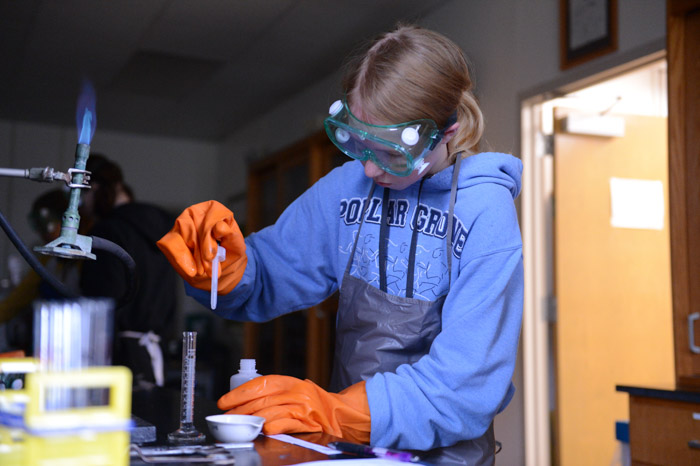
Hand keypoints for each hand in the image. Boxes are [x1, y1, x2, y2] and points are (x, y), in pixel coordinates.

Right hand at [157, 200, 245, 293]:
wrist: (218, 269)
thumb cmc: (228, 254)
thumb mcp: (237, 248)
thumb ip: (233, 238)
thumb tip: (220, 227)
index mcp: (215, 210)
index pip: (211, 215)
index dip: (210, 237)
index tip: (211, 256)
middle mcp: (196, 212)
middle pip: (194, 225)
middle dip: (200, 250)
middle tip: (207, 269)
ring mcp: (181, 223)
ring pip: (181, 235)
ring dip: (191, 256)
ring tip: (201, 271)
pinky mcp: (171, 236)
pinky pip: (168, 243)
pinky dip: (179, 258)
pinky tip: (189, 270)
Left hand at [218, 375, 369, 442]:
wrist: (339, 413)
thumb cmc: (312, 403)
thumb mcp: (293, 391)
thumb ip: (272, 394)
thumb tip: (242, 401)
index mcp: (290, 382)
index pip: (260, 384)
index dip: (240, 392)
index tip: (225, 401)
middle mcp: (296, 392)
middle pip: (263, 400)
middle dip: (241, 409)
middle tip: (227, 416)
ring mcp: (303, 407)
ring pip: (272, 412)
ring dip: (253, 419)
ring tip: (240, 425)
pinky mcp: (308, 422)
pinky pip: (287, 423)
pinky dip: (274, 426)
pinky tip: (264, 429)